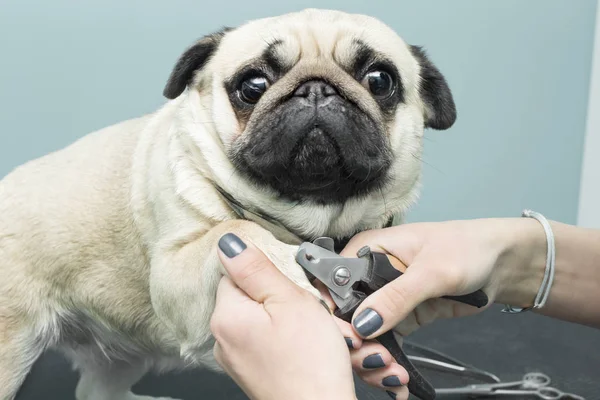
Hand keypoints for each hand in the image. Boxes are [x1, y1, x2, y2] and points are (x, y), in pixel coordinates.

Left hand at [210, 233, 356, 399]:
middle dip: (276, 296)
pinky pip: (262, 339)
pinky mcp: (249, 371)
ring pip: (257, 317)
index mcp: (226, 315)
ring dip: (281, 317)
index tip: (288, 286)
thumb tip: (229, 243)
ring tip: (304, 331)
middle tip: (301, 311)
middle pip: (246, 294)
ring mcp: (234, 358)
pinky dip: (280, 338)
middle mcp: (221, 338)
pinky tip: (299, 347)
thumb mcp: (289, 300)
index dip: (267, 273)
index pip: (235, 271)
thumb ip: (257, 268)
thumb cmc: (311, 364)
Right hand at [335, 218, 546, 394]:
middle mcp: (370, 274)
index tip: (350, 339)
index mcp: (367, 249)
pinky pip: (386, 344)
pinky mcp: (401, 317)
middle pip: (346, 315)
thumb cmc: (467, 247)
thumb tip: (364, 322)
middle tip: (377, 361)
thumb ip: (396, 296)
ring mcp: (385, 299)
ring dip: (373, 360)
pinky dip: (389, 364)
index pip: (335, 283)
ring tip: (393, 375)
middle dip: (357, 344)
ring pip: (364, 335)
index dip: (335, 313)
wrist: (501, 264)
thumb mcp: (432, 270)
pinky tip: (398, 383)